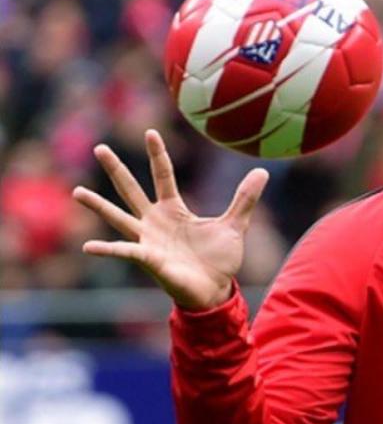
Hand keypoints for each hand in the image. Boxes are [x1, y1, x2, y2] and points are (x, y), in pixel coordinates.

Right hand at [73, 129, 268, 309]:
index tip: (150, 132)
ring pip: (119, 218)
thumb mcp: (236, 224)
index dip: (157, 154)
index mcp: (174, 210)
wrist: (216, 291)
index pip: (163, 175)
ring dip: (99, 205)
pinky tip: (89, 246)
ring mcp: (148, 240)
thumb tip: (263, 171)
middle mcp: (155, 222)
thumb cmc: (220, 260)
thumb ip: (245, 198)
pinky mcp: (149, 260)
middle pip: (132, 190)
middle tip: (100, 148)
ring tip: (77, 191)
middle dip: (117, 170)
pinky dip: (109, 249)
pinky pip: (126, 252)